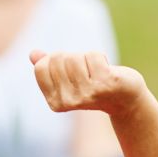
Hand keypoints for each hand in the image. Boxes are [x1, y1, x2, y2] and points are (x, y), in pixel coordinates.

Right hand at [29, 49, 149, 116]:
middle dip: (71, 58)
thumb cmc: (94, 85)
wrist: (124, 98)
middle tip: (85, 71)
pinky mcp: (105, 83)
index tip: (69, 70)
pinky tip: (107, 71)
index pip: (41, 67)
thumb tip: (33, 54)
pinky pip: (92, 55)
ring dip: (86, 57)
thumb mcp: (68, 78)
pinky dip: (100, 57)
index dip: (55, 60)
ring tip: (96, 71)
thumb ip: (49, 67)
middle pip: (57, 58)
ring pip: (74, 56)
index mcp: (55, 102)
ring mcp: (87, 94)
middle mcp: (69, 101)